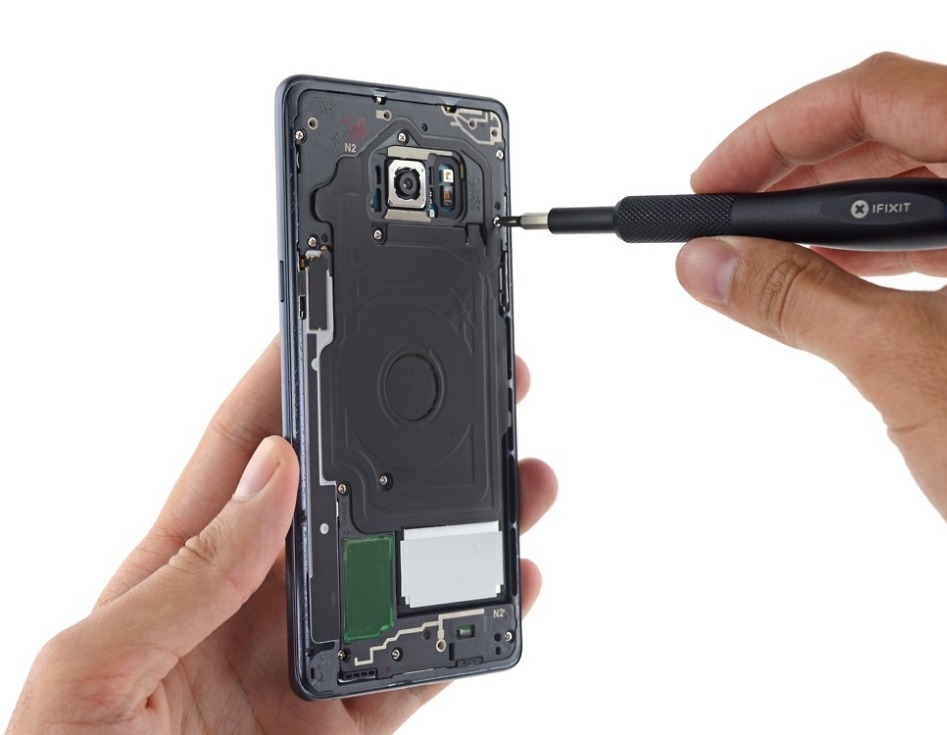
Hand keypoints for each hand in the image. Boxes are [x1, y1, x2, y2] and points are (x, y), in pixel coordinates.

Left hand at [8, 338, 556, 733]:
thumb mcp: (93, 673)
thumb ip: (183, 579)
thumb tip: (271, 478)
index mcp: (179, 573)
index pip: (246, 456)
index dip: (289, 386)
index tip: (341, 329)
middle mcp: (253, 606)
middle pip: (349, 504)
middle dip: (410, 445)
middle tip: (470, 397)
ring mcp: (307, 662)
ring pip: (403, 576)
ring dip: (467, 528)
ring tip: (519, 482)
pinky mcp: (347, 724)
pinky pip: (423, 665)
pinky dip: (475, 626)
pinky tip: (515, 588)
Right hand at [675, 52, 946, 548]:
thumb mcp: (903, 363)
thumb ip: (795, 299)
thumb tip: (706, 263)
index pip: (885, 96)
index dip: (780, 130)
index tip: (715, 178)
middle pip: (898, 131)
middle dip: (797, 174)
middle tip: (722, 217)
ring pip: (918, 183)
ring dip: (829, 215)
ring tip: (757, 250)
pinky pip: (943, 232)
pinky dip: (873, 251)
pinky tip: (821, 275)